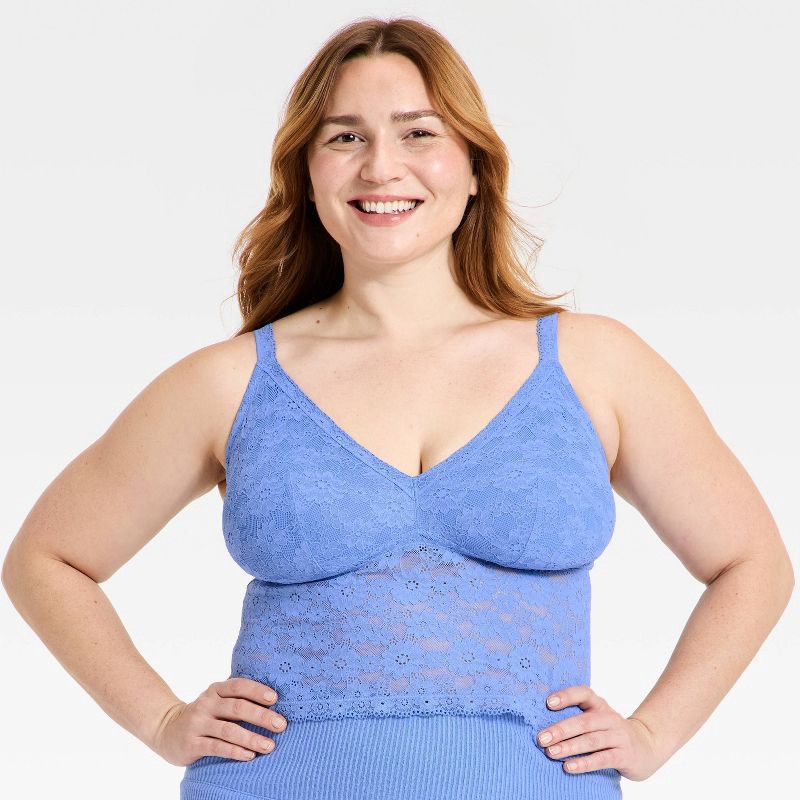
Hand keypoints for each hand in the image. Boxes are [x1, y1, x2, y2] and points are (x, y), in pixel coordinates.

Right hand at [149, 678, 287, 765]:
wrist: (167, 730)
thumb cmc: (204, 714)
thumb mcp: (216, 700)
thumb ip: (237, 697)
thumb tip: (274, 699)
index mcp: (215, 690)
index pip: (238, 686)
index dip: (257, 690)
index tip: (275, 698)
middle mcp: (206, 704)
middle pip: (237, 708)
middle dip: (261, 716)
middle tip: (281, 724)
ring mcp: (198, 724)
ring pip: (228, 730)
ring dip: (251, 738)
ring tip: (269, 745)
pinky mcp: (192, 743)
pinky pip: (217, 747)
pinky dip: (235, 751)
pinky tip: (249, 755)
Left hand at [536, 685, 663, 781]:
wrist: (647, 746)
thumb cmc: (611, 732)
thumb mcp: (598, 719)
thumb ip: (578, 718)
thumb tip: (544, 725)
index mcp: (600, 705)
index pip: (583, 693)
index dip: (566, 696)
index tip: (548, 703)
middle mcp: (609, 718)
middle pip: (583, 721)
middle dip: (560, 730)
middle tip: (541, 738)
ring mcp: (618, 736)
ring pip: (591, 740)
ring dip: (569, 747)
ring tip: (550, 752)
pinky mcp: (625, 755)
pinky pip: (602, 759)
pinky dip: (584, 763)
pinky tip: (569, 767)